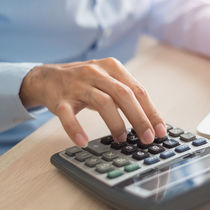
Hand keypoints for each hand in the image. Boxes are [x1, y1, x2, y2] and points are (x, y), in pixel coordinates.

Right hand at [19, 58, 166, 145]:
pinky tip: (83, 142)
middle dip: (139, 118)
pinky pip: (68, 115)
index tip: (161, 130)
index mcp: (113, 68)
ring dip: (116, 124)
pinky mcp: (60, 99)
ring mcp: (78, 84)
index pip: (138, 90)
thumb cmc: (87, 82)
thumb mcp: (109, 81)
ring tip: (123, 140)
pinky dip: (76, 129)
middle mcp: (97, 72)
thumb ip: (128, 96)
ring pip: (102, 103)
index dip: (151, 112)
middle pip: (124, 95)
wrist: (48, 77)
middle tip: (148, 138)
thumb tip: (151, 122)